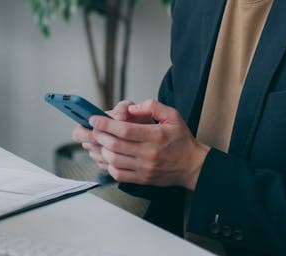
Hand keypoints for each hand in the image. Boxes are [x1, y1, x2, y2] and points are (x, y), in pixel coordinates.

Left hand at [90, 99, 209, 189]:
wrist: (192, 166)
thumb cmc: (182, 140)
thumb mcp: (173, 116)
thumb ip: (152, 106)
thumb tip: (131, 108)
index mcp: (155, 136)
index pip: (124, 130)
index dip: (105, 124)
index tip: (94, 119)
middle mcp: (149, 153)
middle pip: (115, 145)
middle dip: (99, 135)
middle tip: (93, 129)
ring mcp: (144, 168)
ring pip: (113, 160)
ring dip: (101, 150)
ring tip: (98, 141)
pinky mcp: (142, 179)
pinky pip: (118, 175)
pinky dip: (108, 166)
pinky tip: (107, 157)